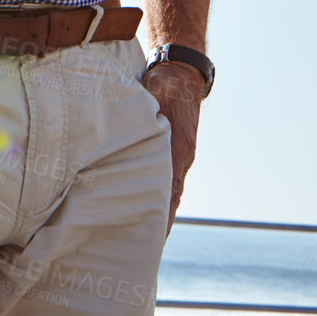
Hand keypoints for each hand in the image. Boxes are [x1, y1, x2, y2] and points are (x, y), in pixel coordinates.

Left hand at [143, 61, 202, 230]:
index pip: (170, 191)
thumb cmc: (164, 84)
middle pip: (170, 196)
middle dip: (158, 220)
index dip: (163, 215)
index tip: (155, 237)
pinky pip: (164, 176)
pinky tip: (142, 201)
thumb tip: (134, 138)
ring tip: (140, 231)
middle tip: (142, 244)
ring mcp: (178, 154)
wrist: (180, 71)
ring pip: (167, 188)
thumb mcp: (154, 101)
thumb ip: (145, 122)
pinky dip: (157, 191)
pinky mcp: (172, 148)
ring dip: (157, 207)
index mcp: (180, 151)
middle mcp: (181, 157)